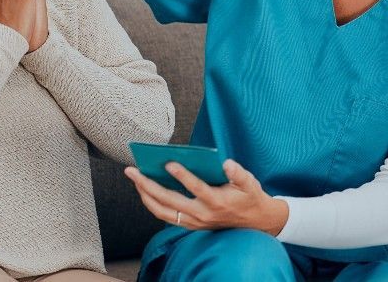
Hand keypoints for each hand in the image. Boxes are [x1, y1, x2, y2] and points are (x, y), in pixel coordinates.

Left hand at [124, 159, 288, 235]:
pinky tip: (144, 189)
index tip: (169, 163)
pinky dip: (152, 203)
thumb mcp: (250, 183)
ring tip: (134, 178)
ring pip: (163, 211)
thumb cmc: (249, 197)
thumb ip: (239, 173)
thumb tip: (227, 163)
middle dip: (148, 185)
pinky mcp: (189, 224)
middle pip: (169, 201)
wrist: (255, 222)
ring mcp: (194, 221)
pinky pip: (165, 215)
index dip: (183, 176)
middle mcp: (202, 214)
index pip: (197, 188)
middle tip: (132, 170)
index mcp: (217, 202)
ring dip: (145, 194)